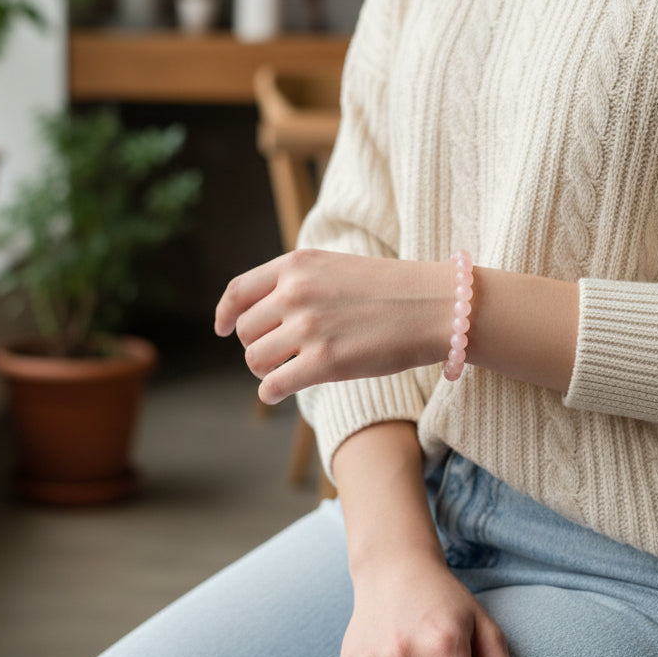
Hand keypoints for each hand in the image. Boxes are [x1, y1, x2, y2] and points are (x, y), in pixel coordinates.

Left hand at [214, 249, 450, 403]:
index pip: (238, 292)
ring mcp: (309, 327)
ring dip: (266, 370)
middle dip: (257, 345)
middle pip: (245, 331)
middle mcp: (296, 292)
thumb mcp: (334, 268)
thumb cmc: (389, 291)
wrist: (435, 306)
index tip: (222, 329)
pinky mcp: (325, 362)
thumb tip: (258, 315)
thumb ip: (296, 283)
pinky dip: (270, 391)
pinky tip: (278, 392)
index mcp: (296, 264)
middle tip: (281, 354)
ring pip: (255, 359)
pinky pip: (273, 385)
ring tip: (286, 370)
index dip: (224, 315)